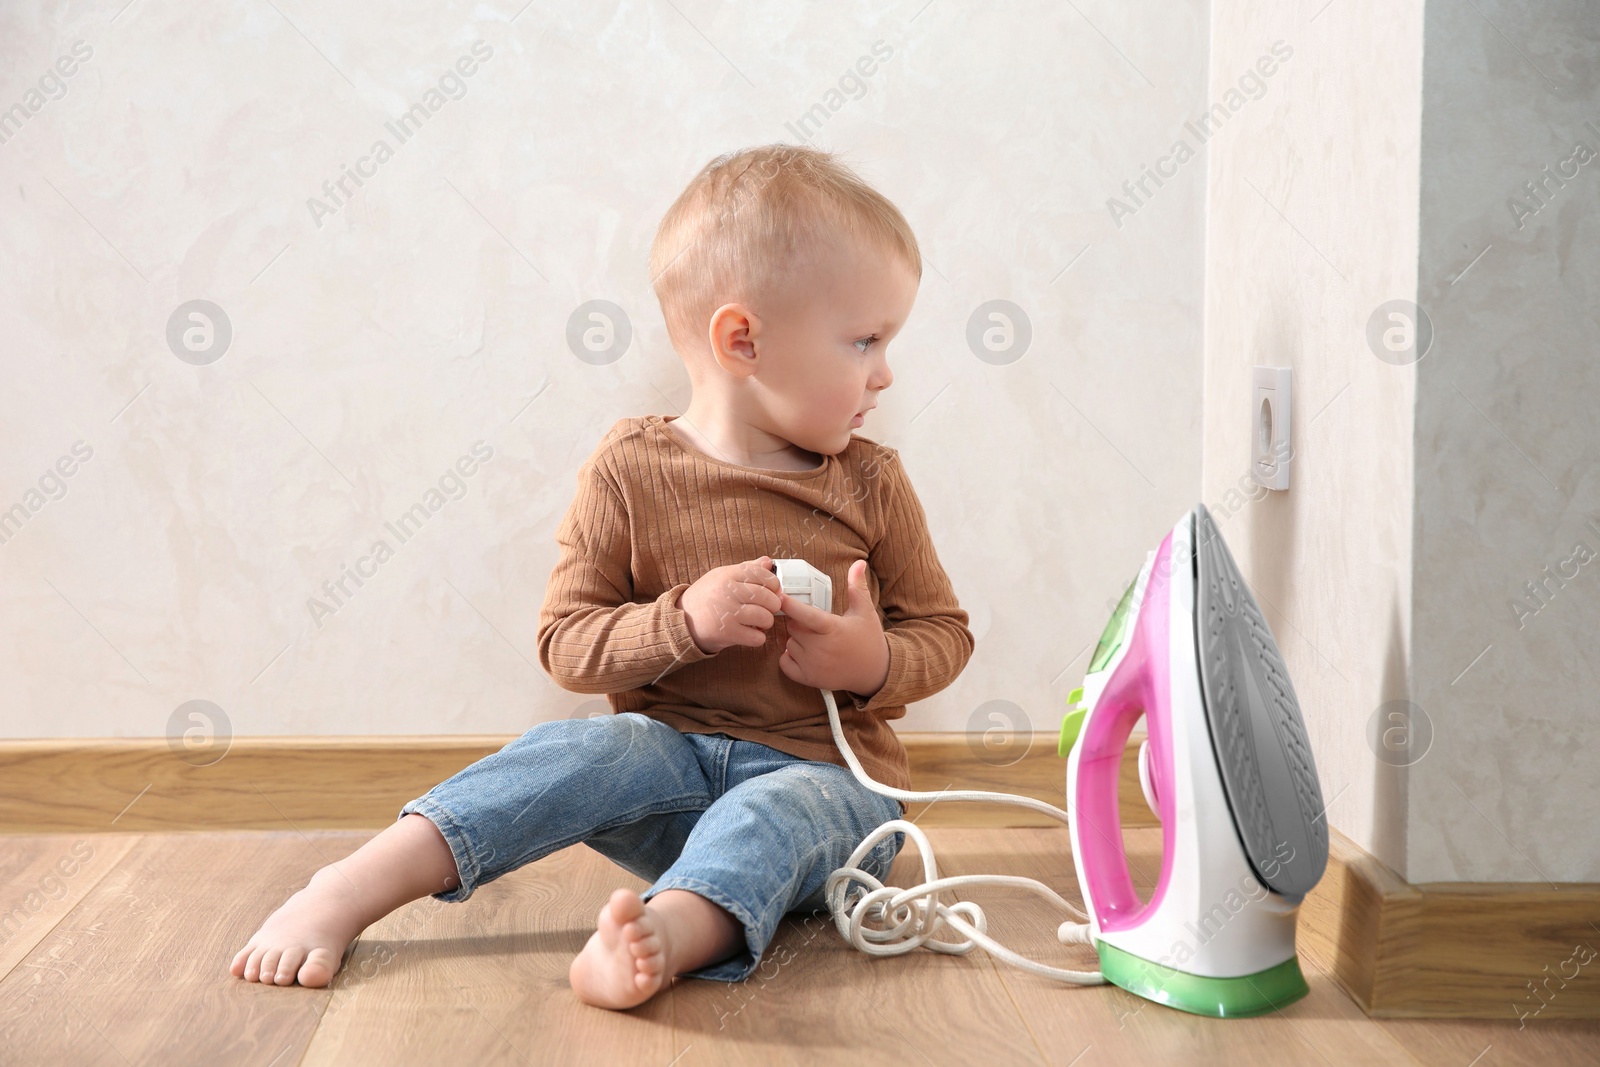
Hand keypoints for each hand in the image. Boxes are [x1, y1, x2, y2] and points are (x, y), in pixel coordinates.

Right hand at [679, 556, 781, 653]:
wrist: (681, 620)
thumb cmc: (706, 597)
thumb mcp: (722, 576)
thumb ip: (747, 569)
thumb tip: (768, 562)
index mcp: (728, 575)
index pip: (762, 575)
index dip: (774, 584)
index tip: (773, 591)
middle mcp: (727, 592)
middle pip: (767, 597)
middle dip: (773, 605)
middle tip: (768, 609)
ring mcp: (727, 613)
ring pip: (765, 617)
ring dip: (767, 622)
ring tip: (759, 622)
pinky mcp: (726, 633)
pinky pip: (756, 637)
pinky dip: (758, 638)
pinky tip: (751, 633)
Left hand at [777, 559, 889, 697]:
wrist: (875, 672)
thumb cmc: (869, 639)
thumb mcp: (865, 611)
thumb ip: (857, 587)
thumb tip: (859, 563)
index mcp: (833, 629)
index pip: (805, 615)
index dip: (790, 605)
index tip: (779, 596)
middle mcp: (821, 648)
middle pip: (793, 627)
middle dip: (798, 622)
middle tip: (812, 623)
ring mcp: (814, 665)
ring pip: (789, 644)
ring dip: (795, 639)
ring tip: (813, 639)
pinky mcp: (809, 679)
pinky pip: (785, 663)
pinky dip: (789, 657)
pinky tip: (802, 652)